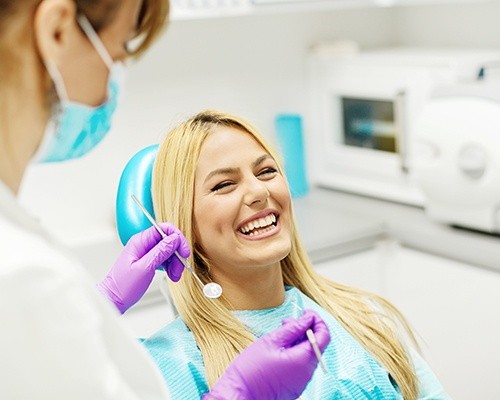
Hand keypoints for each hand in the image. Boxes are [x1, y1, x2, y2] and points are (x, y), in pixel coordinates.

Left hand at [97, 223, 189, 313]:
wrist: (113, 300)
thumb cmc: (123, 286)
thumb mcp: (145, 268)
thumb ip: (160, 252)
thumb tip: (174, 239)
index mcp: (140, 241)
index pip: (164, 229)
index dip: (177, 238)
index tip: (183, 251)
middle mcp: (143, 244)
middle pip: (168, 241)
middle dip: (177, 254)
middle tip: (180, 268)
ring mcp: (146, 253)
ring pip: (168, 251)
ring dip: (175, 262)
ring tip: (175, 276)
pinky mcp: (148, 261)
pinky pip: (164, 259)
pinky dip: (171, 267)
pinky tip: (172, 275)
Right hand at [204, 309, 330, 399]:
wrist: (238, 394)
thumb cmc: (251, 368)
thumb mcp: (271, 341)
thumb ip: (293, 328)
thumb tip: (308, 318)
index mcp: (303, 360)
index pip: (323, 336)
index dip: (317, 321)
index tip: (305, 312)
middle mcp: (307, 373)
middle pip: (316, 345)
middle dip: (306, 329)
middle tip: (287, 321)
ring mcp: (301, 382)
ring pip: (308, 355)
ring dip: (299, 341)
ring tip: (280, 335)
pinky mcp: (294, 386)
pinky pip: (301, 365)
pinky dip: (295, 353)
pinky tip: (279, 349)